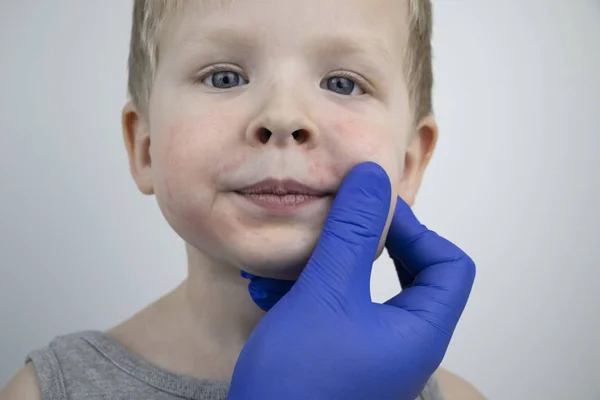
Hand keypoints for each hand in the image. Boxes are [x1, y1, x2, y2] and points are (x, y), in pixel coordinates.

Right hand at [228, 162, 475, 399]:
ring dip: (329, 264)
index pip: (450, 265)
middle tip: (338, 225)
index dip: (417, 229)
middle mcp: (403, 344)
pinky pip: (335, 310)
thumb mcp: (326, 294)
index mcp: (419, 332)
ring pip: (365, 290)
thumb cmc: (299, 381)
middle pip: (409, 275)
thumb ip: (351, 232)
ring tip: (291, 256)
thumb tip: (373, 175)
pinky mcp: (339, 357)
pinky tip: (269, 288)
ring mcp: (370, 353)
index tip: (371, 211)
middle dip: (368, 244)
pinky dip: (309, 291)